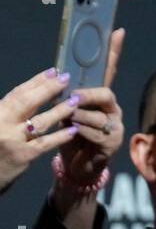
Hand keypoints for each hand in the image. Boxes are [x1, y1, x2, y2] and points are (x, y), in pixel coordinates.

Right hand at [1, 70, 82, 195]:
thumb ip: (9, 110)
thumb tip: (31, 91)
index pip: (17, 94)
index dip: (36, 82)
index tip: (52, 72)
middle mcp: (1, 124)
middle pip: (28, 102)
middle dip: (48, 89)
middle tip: (66, 78)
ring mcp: (12, 141)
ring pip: (40, 122)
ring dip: (60, 110)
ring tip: (76, 101)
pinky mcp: (22, 156)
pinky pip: (45, 143)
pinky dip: (60, 136)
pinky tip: (73, 129)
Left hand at [57, 27, 126, 184]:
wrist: (78, 166)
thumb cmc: (72, 136)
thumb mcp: (68, 113)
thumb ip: (68, 97)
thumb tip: (59, 78)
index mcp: (100, 97)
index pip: (108, 70)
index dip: (113, 51)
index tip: (117, 31)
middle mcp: (112, 108)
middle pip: (105, 93)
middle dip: (87, 95)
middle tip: (72, 99)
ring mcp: (115, 125)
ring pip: (98, 115)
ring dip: (79, 117)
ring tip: (68, 122)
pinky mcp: (113, 142)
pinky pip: (98, 133)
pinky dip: (82, 132)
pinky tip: (75, 133)